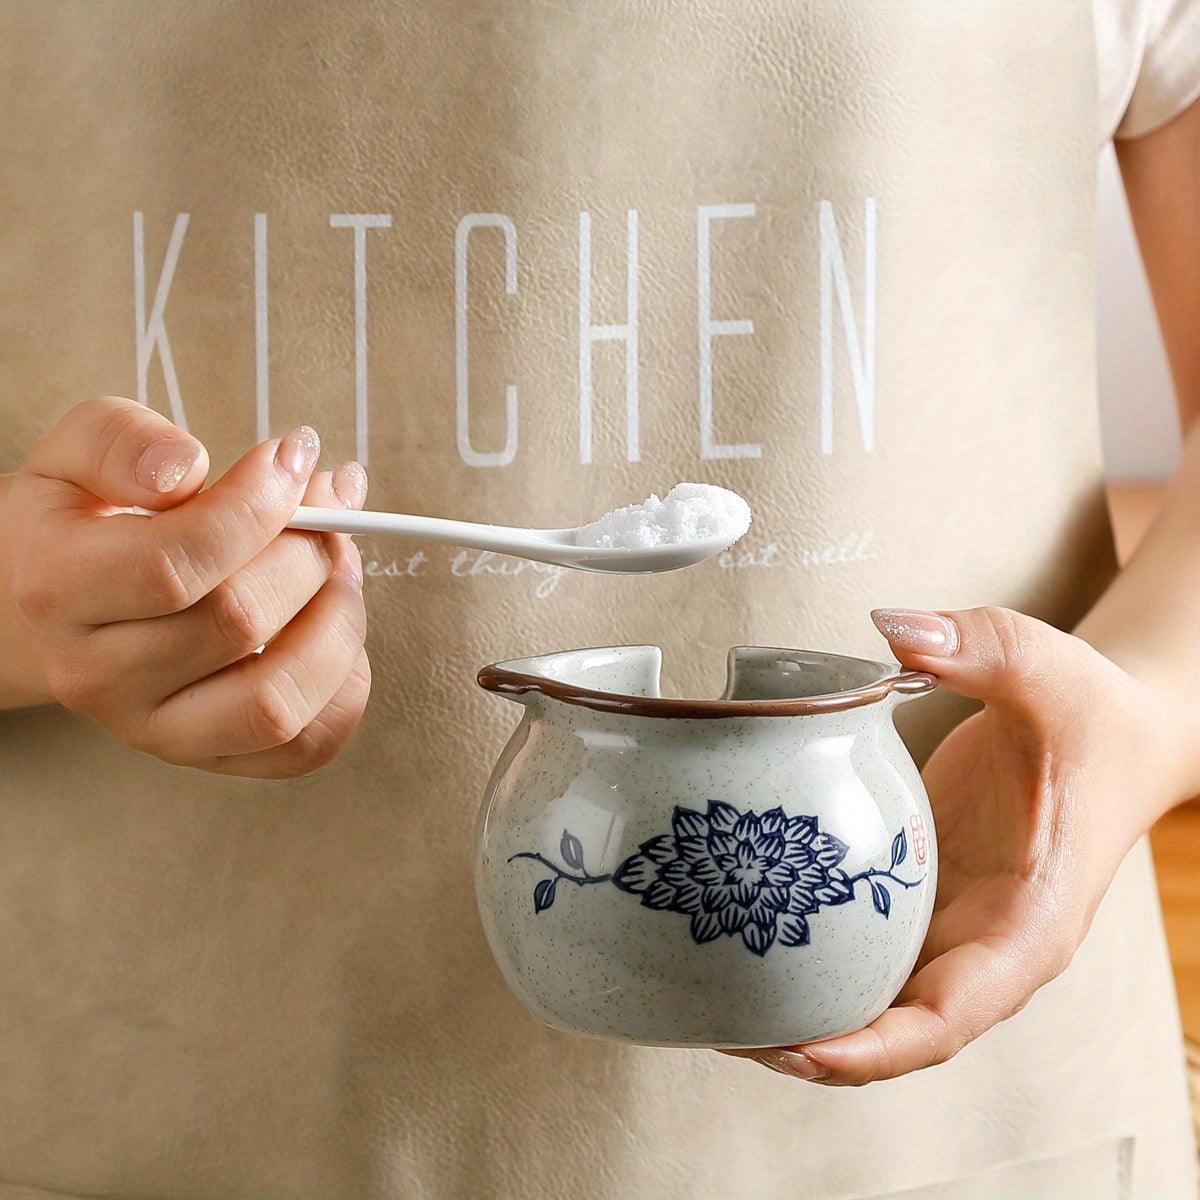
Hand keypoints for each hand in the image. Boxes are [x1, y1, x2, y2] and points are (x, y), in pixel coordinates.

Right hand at [2, 396, 370, 777]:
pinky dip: (345, 688)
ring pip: (276, 701)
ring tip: (340, 567)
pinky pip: (304, 747)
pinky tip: (334, 627)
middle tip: (331, 508)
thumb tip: (185, 467)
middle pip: (239, 621)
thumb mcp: (76, 455)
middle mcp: (102, 676)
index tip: (295, 455)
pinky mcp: (207, 755)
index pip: (177, 562)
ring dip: (338, 622)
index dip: (258, 503)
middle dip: (310, 551)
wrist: (48, 612)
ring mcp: (156, 729)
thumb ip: (122, 440)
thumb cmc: (80, 524)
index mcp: (61, 590)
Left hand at [730, 605, 1192, 1083]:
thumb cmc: (1095, 714)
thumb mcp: (1048, 669)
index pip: (949, 1019)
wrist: (1115, 728)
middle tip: (722, 1027)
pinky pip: (868, 946)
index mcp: (1029, 927)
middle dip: (813, 1046)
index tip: (796, 1049)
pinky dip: (816, 956)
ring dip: (805, 1012)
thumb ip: (979, 647)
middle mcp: (988, 945)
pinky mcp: (926, 898)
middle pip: (897, 1031)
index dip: (871, 1048)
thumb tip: (893, 629)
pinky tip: (751, 932)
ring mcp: (954, 926)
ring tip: (716, 997)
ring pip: (878, 999)